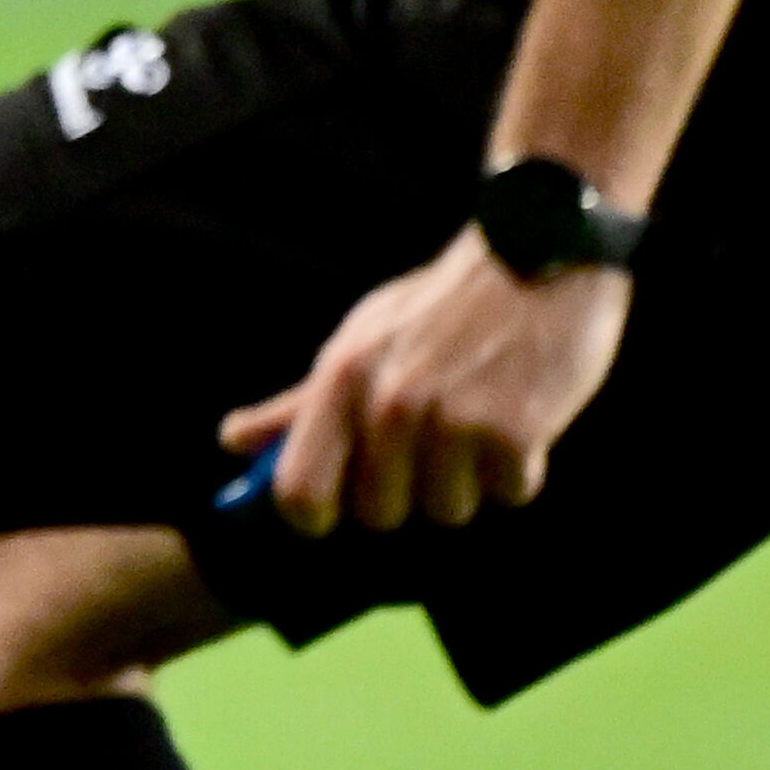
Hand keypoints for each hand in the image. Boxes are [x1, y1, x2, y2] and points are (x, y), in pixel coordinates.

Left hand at [221, 227, 629, 530]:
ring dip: (469, 478)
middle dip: (409, 489)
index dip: (315, 514)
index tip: (337, 509)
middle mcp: (388, 401)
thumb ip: (298, 403)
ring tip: (481, 414)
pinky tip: (523, 413)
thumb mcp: (360, 340)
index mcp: (340, 378)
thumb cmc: (440, 309)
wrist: (537, 255)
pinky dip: (520, 467)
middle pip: (379, 513)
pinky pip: (509, 493)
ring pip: (447, 509)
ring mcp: (451, 418)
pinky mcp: (513, 432)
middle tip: (434, 435)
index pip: (299, 491)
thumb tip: (232, 440)